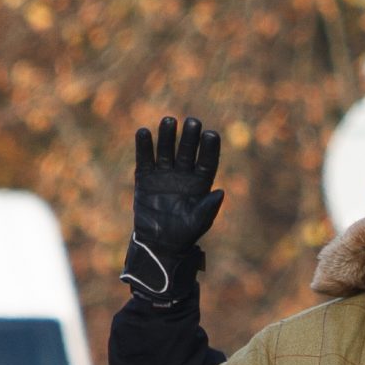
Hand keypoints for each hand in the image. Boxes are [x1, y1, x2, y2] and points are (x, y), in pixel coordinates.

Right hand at [132, 114, 223, 256]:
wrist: (158, 243)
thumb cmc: (184, 234)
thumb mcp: (198, 222)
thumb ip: (208, 207)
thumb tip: (221, 192)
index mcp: (200, 183)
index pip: (207, 161)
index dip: (210, 148)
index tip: (211, 135)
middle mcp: (183, 175)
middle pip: (188, 151)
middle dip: (190, 137)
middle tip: (193, 122)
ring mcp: (164, 174)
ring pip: (166, 150)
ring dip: (168, 135)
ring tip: (169, 121)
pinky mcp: (145, 177)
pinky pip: (145, 158)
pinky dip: (143, 146)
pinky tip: (143, 132)